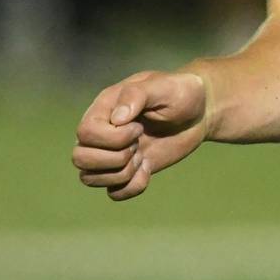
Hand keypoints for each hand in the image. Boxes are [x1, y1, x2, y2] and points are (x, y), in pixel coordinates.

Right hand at [72, 71, 209, 200]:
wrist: (200, 112)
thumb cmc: (181, 93)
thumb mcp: (165, 86)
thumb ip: (138, 95)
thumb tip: (117, 120)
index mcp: (104, 109)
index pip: (85, 133)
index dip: (112, 138)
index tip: (139, 127)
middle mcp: (101, 133)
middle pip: (80, 158)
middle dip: (115, 157)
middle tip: (138, 144)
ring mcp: (112, 153)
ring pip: (90, 178)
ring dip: (122, 173)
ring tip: (142, 157)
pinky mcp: (126, 170)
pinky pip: (114, 193)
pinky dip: (132, 187)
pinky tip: (147, 169)